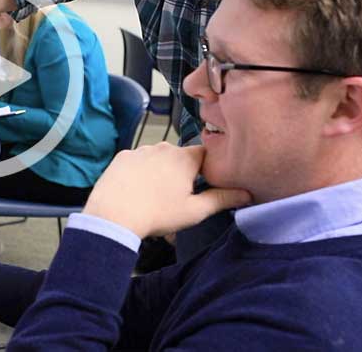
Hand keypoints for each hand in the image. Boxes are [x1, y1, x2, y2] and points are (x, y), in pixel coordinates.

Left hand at [83, 143, 250, 237]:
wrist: (113, 215)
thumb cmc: (157, 214)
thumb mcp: (195, 211)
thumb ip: (222, 199)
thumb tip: (247, 194)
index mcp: (184, 158)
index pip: (205, 154)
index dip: (207, 168)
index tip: (203, 184)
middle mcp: (163, 147)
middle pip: (181, 156)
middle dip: (182, 173)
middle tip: (177, 197)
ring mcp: (140, 150)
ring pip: (158, 158)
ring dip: (161, 171)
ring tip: (154, 197)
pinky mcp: (122, 156)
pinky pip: (138, 161)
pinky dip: (140, 172)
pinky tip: (137, 190)